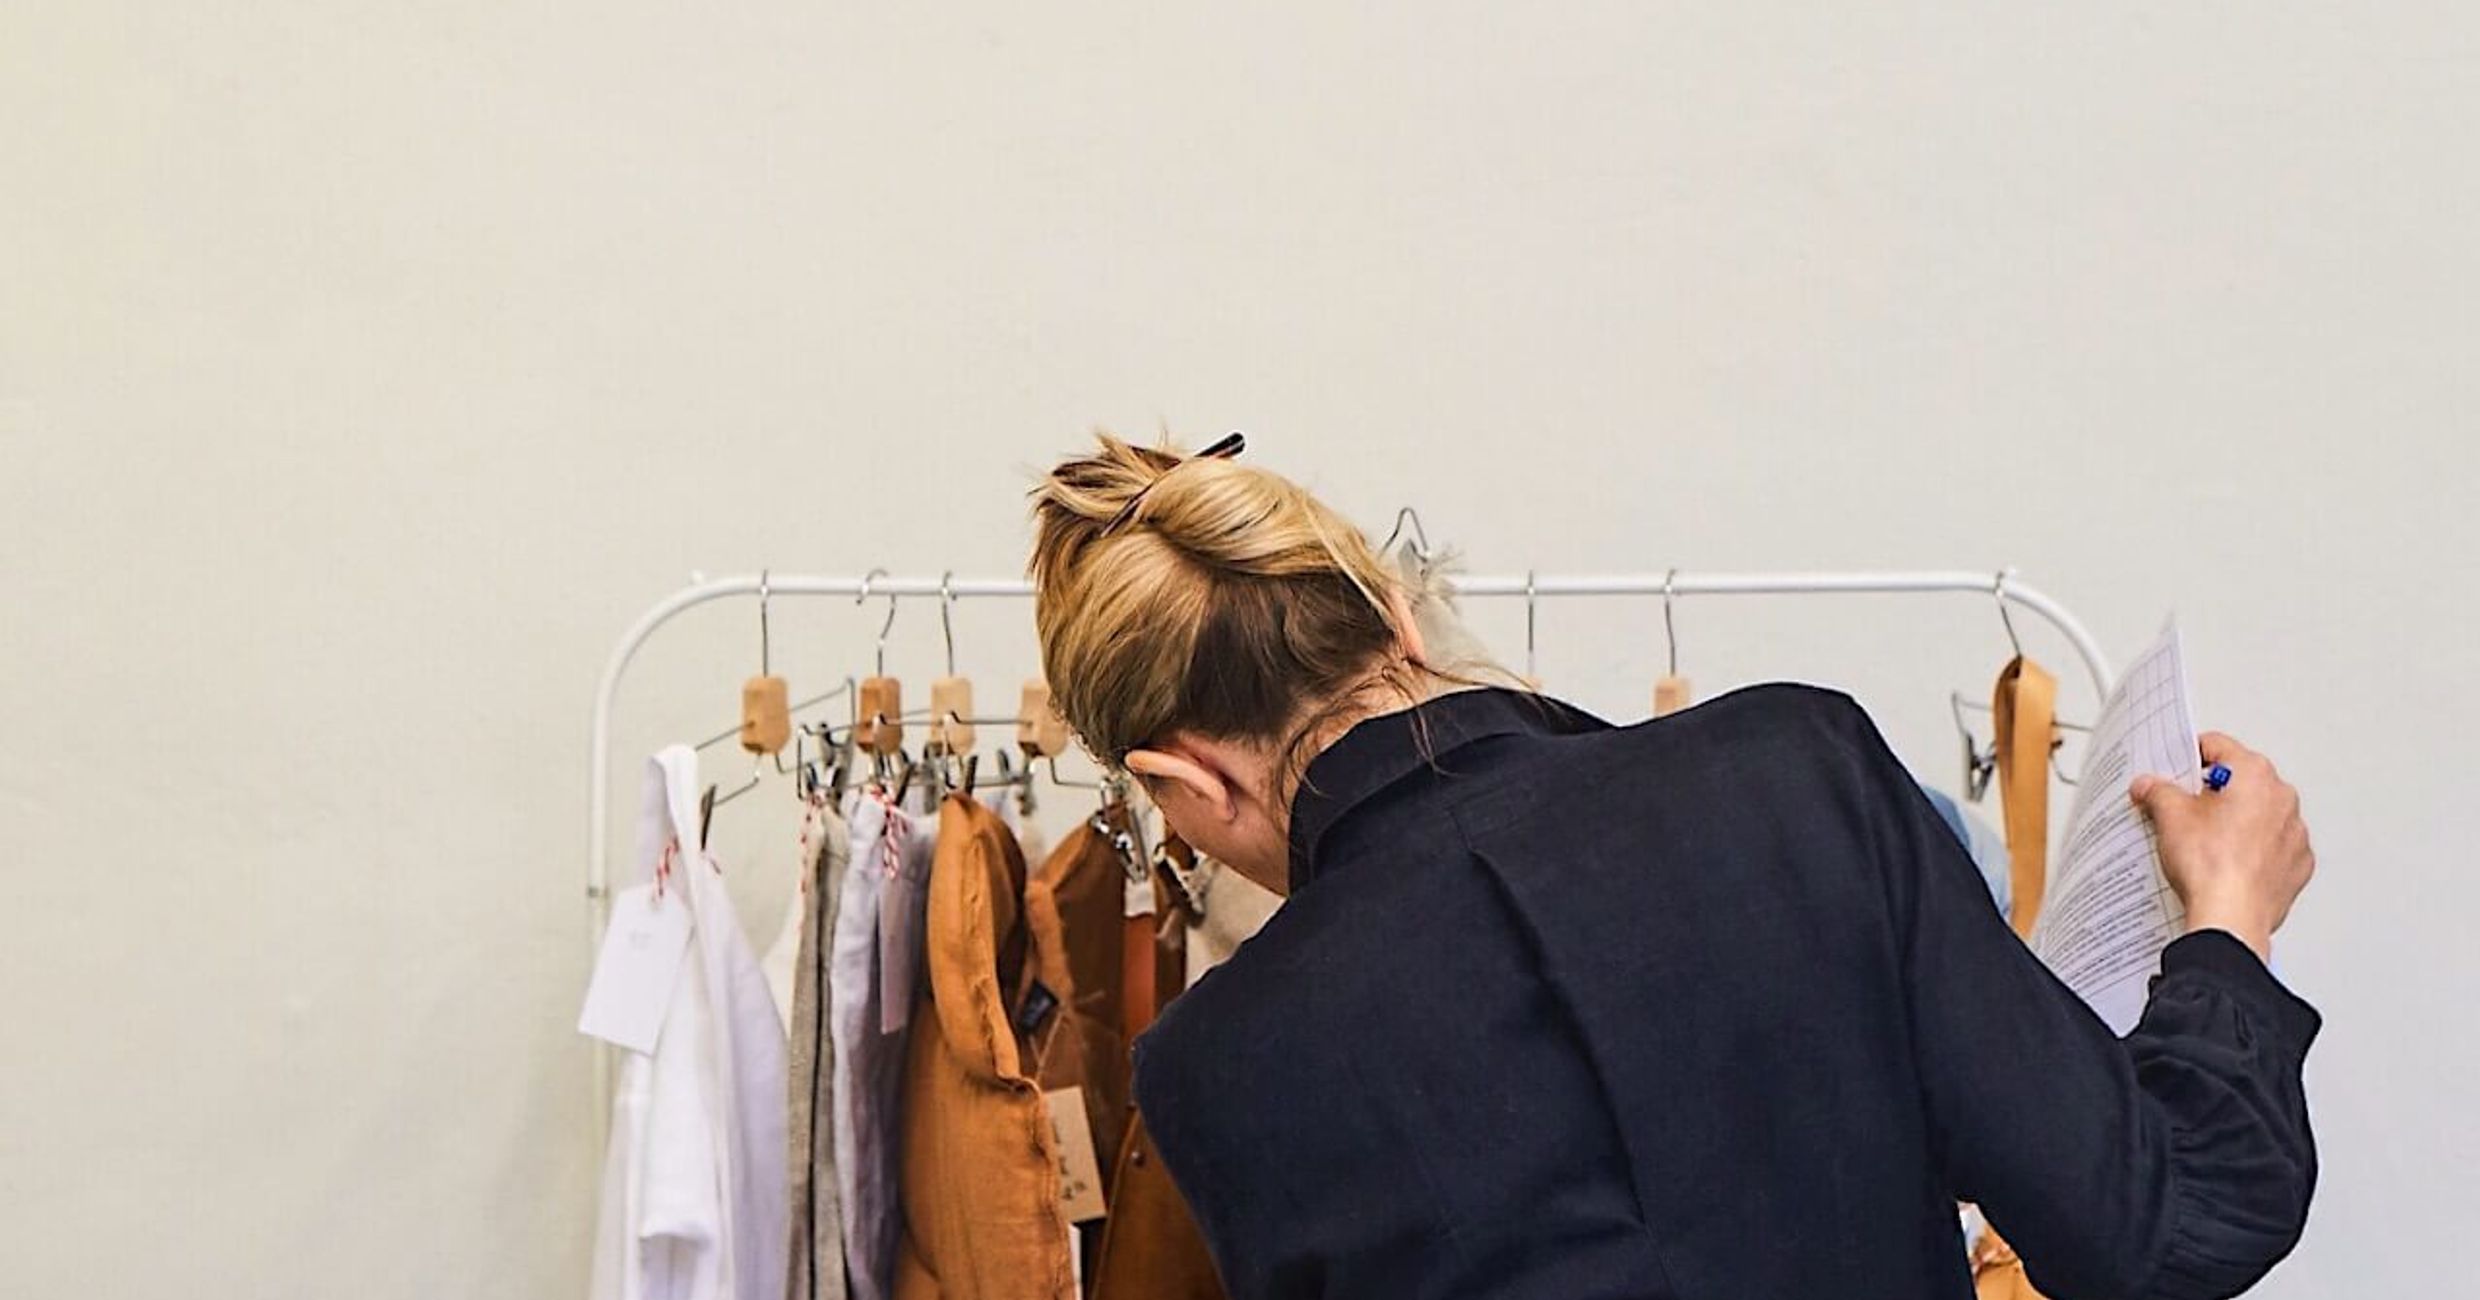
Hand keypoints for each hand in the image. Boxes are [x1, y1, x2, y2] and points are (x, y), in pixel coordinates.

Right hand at [2129, 732, 2314, 962]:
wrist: (2231, 916)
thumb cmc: (2211, 866)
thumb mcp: (2169, 817)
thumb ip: (2158, 791)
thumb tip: (2150, 786)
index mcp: (2254, 774)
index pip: (2218, 747)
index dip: (2190, 757)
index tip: (2176, 771)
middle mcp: (2282, 798)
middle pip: (2241, 781)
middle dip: (2214, 792)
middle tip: (2185, 810)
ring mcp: (2294, 832)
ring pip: (2260, 814)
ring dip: (2237, 821)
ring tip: (2206, 843)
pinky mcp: (2297, 863)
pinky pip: (2273, 846)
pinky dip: (2253, 851)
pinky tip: (2227, 863)